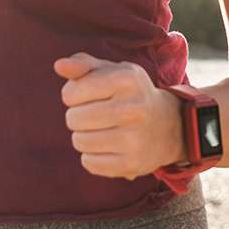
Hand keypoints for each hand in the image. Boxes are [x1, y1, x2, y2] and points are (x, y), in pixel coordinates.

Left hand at [56, 53, 184, 179]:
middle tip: (95, 115)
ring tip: (101, 130)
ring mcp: (134, 139)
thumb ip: (83, 65)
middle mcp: (134, 108)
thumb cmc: (130, 94)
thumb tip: (59, 65)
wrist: (169, 126)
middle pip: (73, 119)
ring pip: (79, 141)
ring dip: (83, 137)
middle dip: (77, 117)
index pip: (71, 93)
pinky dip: (91, 156)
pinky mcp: (131, 164)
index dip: (72, 95)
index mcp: (127, 79)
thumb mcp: (113, 71)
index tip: (87, 95)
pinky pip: (89, 163)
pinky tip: (108, 147)